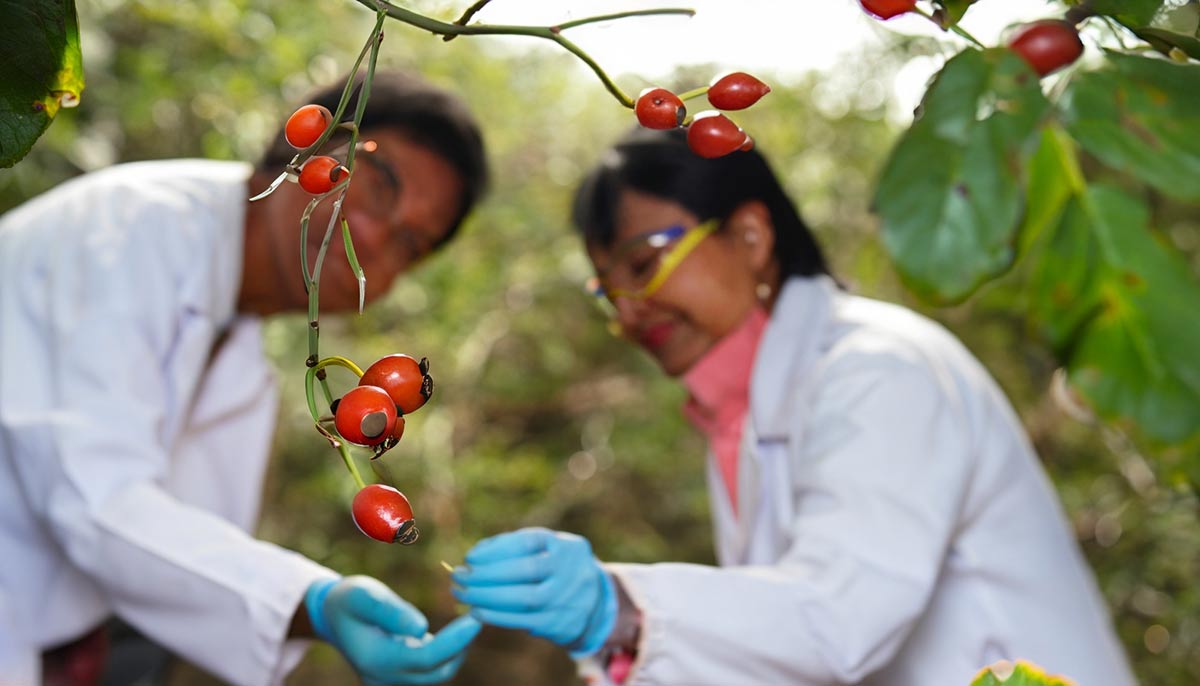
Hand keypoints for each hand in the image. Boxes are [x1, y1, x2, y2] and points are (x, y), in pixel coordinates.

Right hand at [305, 575, 480, 684]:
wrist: (333, 616)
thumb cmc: (349, 600)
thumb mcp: (362, 594)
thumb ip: (389, 611)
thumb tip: (421, 627)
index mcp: (375, 660)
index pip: (425, 658)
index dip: (455, 640)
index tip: (476, 617)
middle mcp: (383, 678)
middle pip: (436, 671)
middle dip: (460, 645)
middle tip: (477, 615)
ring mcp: (390, 682)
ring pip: (436, 674)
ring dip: (455, 651)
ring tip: (467, 620)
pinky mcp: (398, 678)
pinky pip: (430, 671)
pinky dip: (445, 653)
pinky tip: (453, 631)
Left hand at [451, 527, 616, 656]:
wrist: (596, 603)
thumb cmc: (556, 569)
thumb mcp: (546, 550)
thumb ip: (513, 547)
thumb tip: (474, 556)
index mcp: (565, 546)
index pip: (527, 542)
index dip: (495, 549)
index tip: (470, 557)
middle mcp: (570, 570)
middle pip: (524, 571)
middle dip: (485, 574)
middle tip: (458, 576)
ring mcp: (567, 598)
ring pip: (523, 599)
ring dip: (486, 597)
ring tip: (462, 594)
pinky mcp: (559, 624)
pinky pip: (523, 620)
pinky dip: (496, 616)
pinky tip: (477, 611)